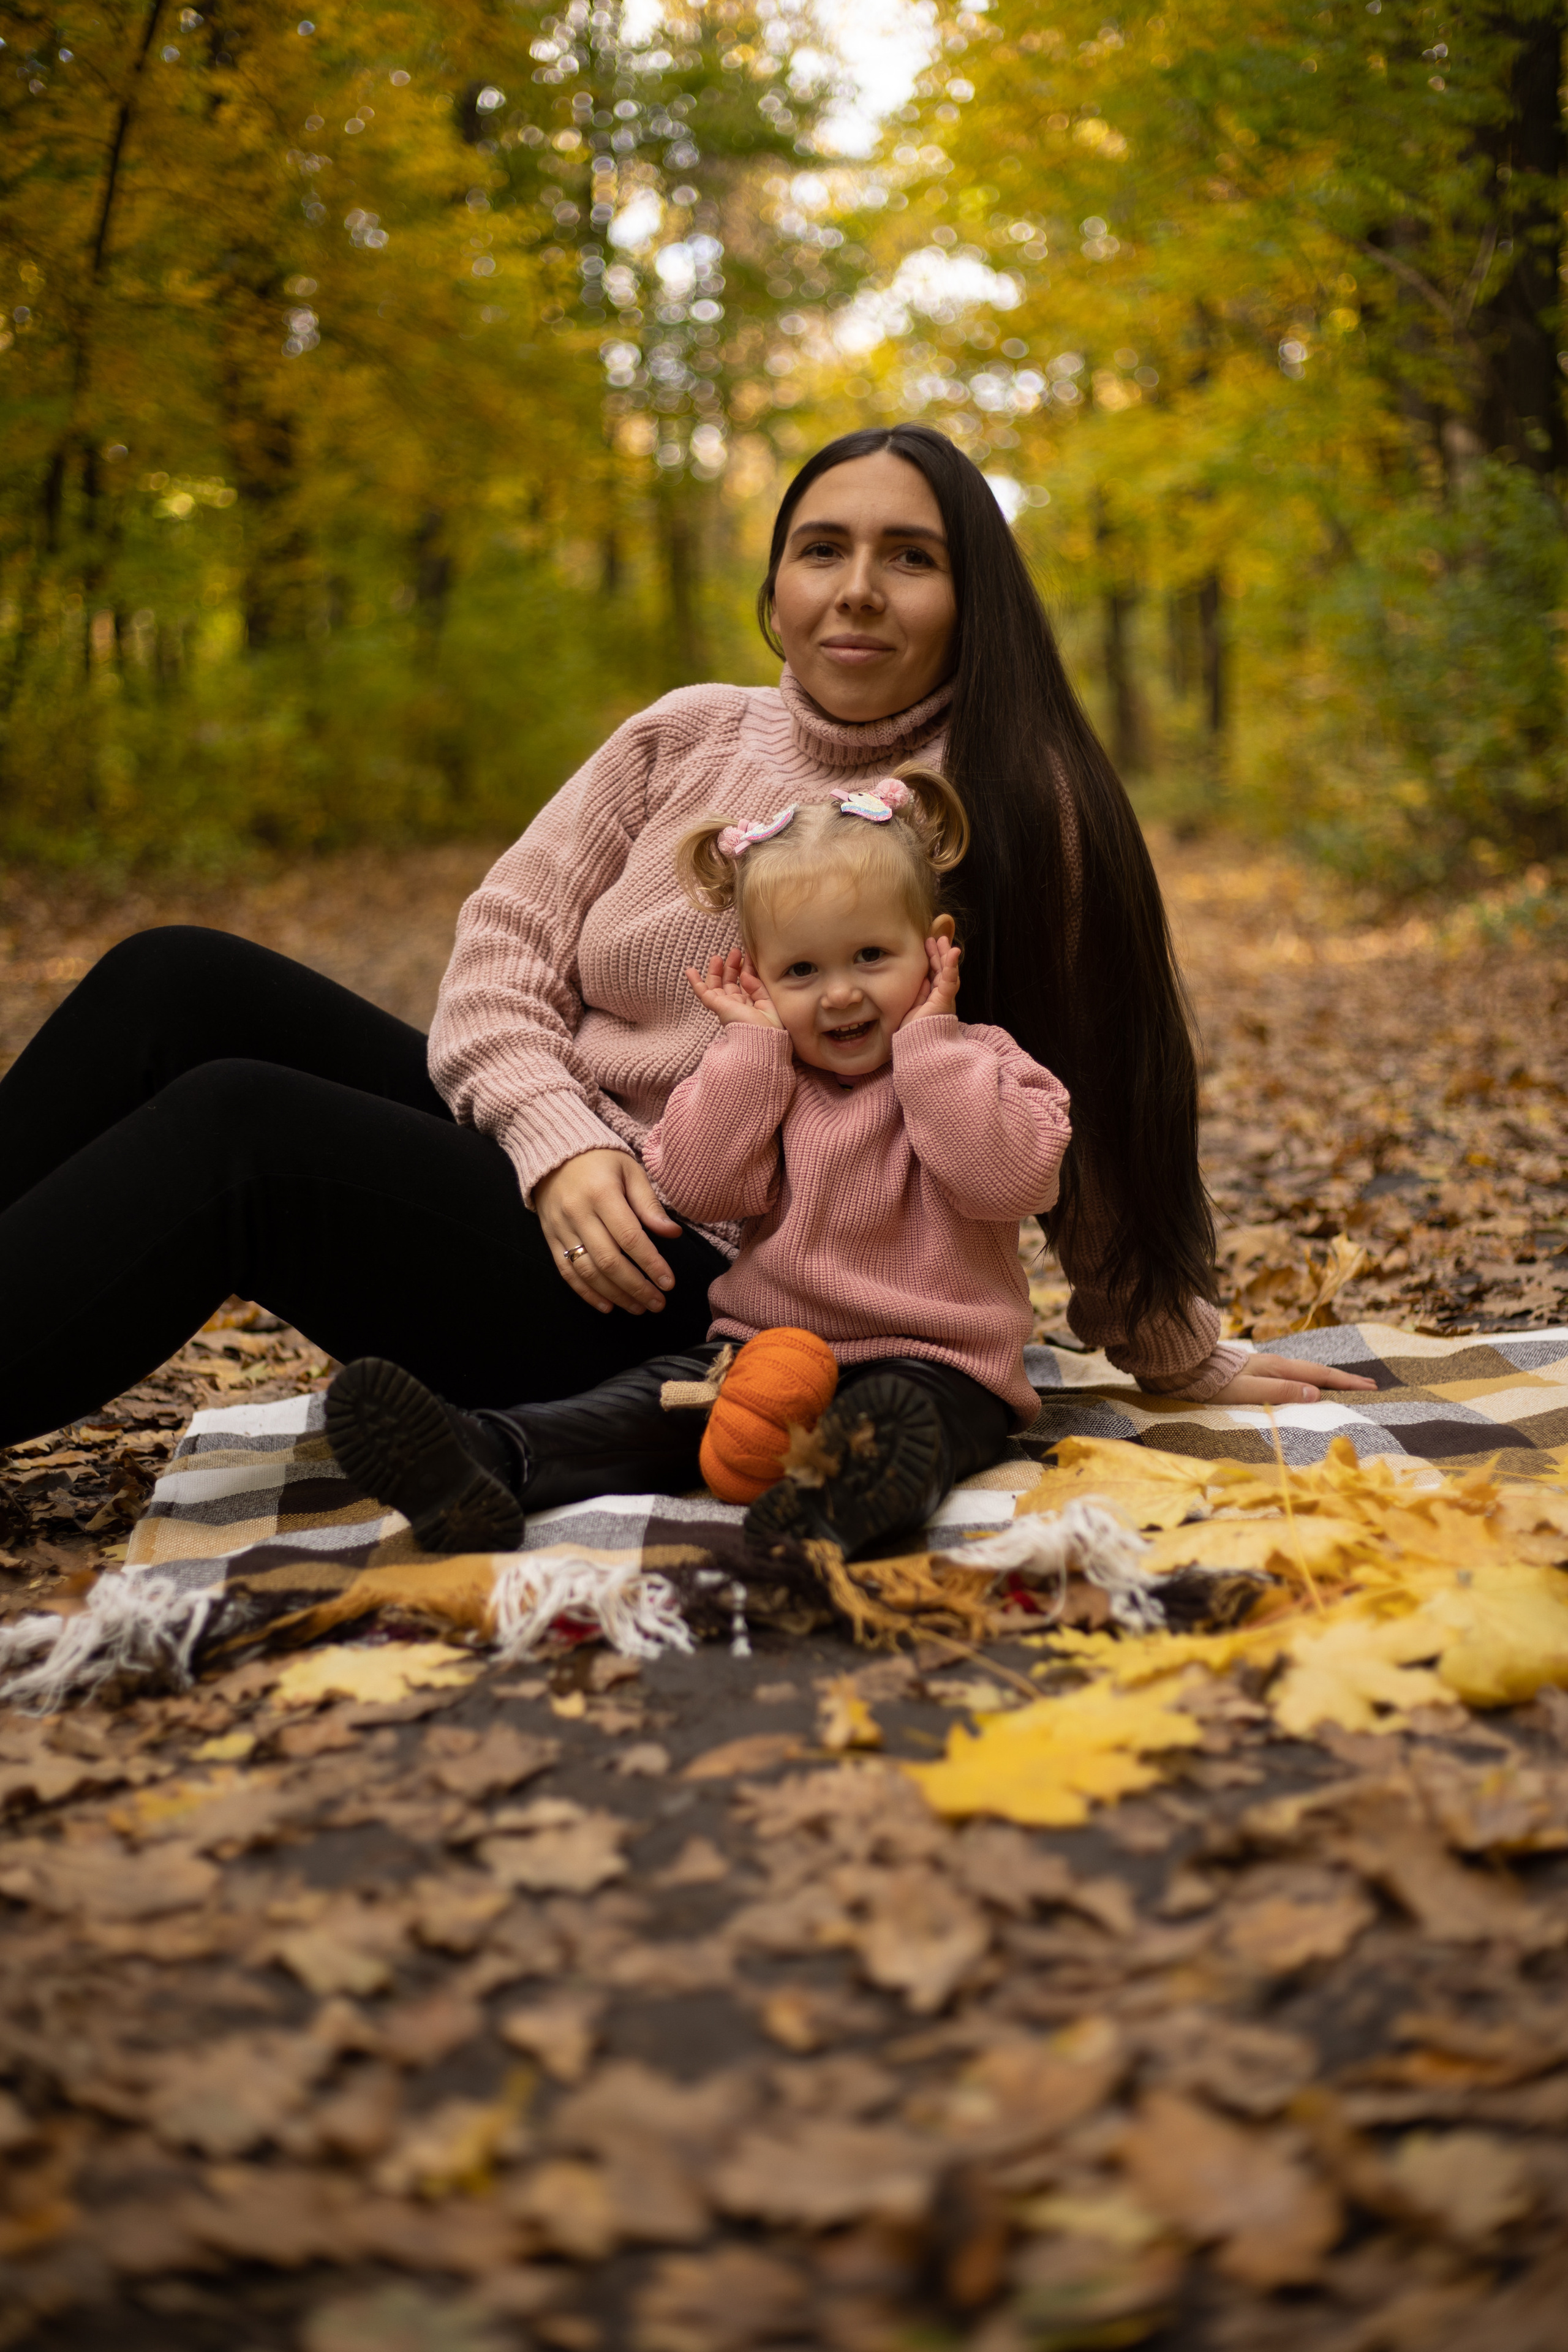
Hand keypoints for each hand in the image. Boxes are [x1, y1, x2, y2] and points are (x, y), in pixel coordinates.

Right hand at [535, 1150, 681, 1316]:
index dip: (650, 1263)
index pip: (630, 1238)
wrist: (553, 1152)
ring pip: (588, 1272)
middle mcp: (578, 1214)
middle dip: (636, 1287)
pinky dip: (586, 1293)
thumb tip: (673, 1233)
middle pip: (609, 1261)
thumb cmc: (601, 1160)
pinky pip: (567, 1272)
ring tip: (638, 1308)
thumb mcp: (630, 1171)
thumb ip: (649, 1204)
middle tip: (658, 1303)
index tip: (669, 1283)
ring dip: (615, 1295)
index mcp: (602, 1193)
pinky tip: (607, 1306)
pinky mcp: (550, 1238)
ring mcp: (561, 1228)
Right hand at [684, 948, 782, 1028]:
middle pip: (730, 983)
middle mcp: (737, 1006)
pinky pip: (703, 994)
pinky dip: (695, 982)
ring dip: (717, 970)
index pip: (745, 983)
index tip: (749, 955)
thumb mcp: (769, 1004)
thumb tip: (745, 974)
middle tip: (735, 951)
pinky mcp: (718, 1007)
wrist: (762, 1042)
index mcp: (751, 1006)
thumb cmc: (770, 1029)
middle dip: (732, 966)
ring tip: (718, 956)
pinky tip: (690, 970)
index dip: (746, 969)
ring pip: (717, 985)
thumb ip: (758, 988)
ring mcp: (726, 1006)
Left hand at [899, 935, 961, 1028]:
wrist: (918, 1047)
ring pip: (947, 973)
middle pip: (942, 970)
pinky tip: (952, 953)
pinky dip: (951, 966)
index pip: (934, 975)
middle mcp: (940, 997)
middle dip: (940, 954)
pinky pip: (949, 981)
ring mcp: (944, 998)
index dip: (933, 959)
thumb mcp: (912, 1007)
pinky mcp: (945, 1000)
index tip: (928, 945)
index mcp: (932, 998)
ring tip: (943, 940)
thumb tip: (921, 979)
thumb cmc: (914, 1032)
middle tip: (937, 938)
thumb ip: (918, 993)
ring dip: (946, 956)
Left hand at [1211, 1353, 1380, 1406]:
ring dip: (1329, 1378)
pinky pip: (1294, 1374)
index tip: (1370, 1387)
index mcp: (1278, 1368)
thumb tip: (1316, 1393)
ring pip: (1306, 1371)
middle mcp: (1276, 1363)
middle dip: (1345, 1378)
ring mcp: (1267, 1365)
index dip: (1346, 1382)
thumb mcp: (1248, 1391)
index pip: (1320, 1376)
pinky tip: (1310, 1384)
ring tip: (1347, 1384)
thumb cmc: (1215, 1383)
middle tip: (1371, 1385)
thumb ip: (1280, 1391)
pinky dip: (1311, 1379)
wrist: (1185, 1367)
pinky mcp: (1257, 1370)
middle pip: (1317, 1371)